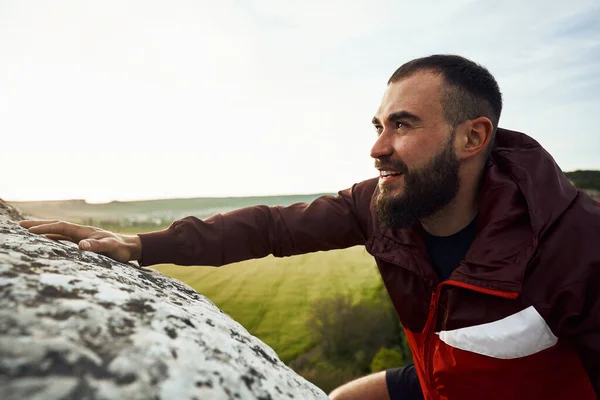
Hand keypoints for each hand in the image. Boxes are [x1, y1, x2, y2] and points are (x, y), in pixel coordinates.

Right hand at [19, 220, 141, 263]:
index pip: (60, 227)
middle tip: (20, 226)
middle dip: (39, 225)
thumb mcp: (110, 248)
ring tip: (28, 230)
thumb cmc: (121, 249)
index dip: (45, 228)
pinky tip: (47, 240)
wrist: (130, 247)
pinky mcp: (84, 241)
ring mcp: (82, 235)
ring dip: (44, 229)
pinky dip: (53, 236)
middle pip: (56, 225)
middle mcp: (81, 231)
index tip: (29, 231)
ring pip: (58, 230)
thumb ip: (97, 246)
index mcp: (84, 231)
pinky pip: (64, 237)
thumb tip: (81, 245)